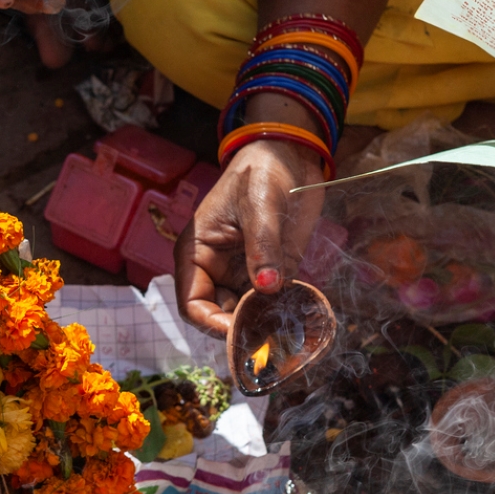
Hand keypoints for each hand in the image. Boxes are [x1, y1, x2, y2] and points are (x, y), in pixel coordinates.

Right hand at [175, 140, 324, 335]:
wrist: (290, 155)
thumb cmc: (262, 171)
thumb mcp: (260, 203)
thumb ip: (263, 245)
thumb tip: (267, 287)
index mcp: (197, 253)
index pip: (192, 303)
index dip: (212, 324)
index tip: (240, 331)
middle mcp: (217, 269)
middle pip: (220, 316)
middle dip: (242, 329)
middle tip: (271, 338)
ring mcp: (245, 273)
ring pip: (248, 314)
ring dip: (265, 325)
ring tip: (288, 332)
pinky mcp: (273, 272)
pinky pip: (274, 303)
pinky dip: (285, 313)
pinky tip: (301, 318)